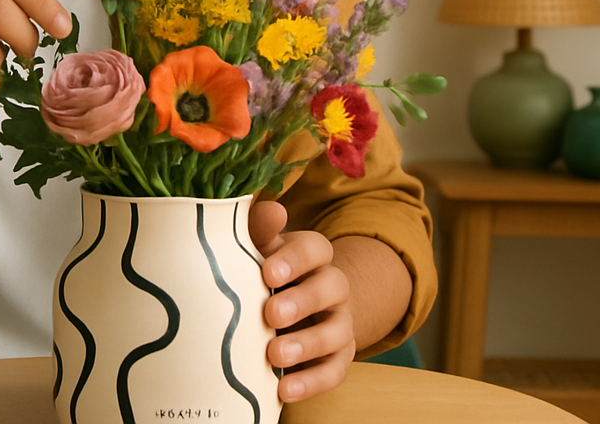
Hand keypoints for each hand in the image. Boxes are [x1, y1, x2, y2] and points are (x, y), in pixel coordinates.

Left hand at [249, 200, 355, 402]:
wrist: (290, 309)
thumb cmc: (265, 272)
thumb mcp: (259, 248)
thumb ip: (261, 231)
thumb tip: (272, 209)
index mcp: (312, 255)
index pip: (316, 248)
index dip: (295, 259)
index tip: (267, 272)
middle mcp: (332, 286)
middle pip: (333, 287)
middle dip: (303, 301)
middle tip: (270, 314)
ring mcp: (340, 323)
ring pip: (337, 332)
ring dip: (307, 345)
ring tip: (274, 355)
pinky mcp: (338, 358)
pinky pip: (334, 372)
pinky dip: (311, 382)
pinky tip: (284, 389)